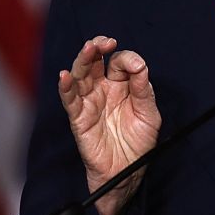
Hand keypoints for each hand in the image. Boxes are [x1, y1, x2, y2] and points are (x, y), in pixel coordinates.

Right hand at [58, 36, 160, 214]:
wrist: (129, 172)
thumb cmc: (139, 142)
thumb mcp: (149, 113)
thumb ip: (143, 89)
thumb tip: (139, 65)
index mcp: (121, 85)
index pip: (119, 62)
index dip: (126, 59)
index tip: (136, 66)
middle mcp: (103, 89)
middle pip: (95, 62)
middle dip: (98, 48)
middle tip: (104, 43)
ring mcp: (90, 102)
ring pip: (80, 75)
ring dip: (82, 61)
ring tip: (88, 49)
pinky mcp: (79, 118)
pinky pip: (70, 100)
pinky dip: (66, 88)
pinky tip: (65, 76)